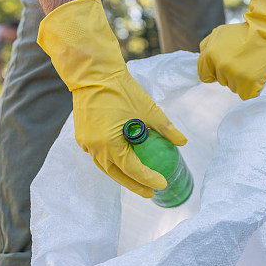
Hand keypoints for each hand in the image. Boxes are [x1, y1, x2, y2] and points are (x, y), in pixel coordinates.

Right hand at [37, 0, 186, 196]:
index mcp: (110, 143)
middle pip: (116, 174)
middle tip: (152, 192)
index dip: (148, 178)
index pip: (132, 169)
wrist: (92, 73)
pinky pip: (98, 156)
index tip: (163, 183)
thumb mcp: (148, 109)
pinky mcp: (82, 136)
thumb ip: (166, 128)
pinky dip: (112, 163)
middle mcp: (95, 147)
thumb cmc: (121, 89)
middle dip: (135, 185)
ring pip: (105, 167)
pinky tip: (123, 163)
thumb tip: (183, 142)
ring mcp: (86, 143)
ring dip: (122, 176)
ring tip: (139, 183)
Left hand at [198, 0, 265, 99]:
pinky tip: (256, 75)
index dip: (214, 71)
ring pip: (233, 88)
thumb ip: (206, 46)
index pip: (204, 75)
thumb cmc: (244, 32)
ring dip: (240, 80)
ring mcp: (235, 77)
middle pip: (221, 81)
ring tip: (251, 65)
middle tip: (242, 60)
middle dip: (229, 73)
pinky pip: (245, 94)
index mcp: (210, 55)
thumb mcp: (219, 32)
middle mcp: (221, 67)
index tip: (226, 65)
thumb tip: (202, 61)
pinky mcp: (249, 85)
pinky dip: (251, 88)